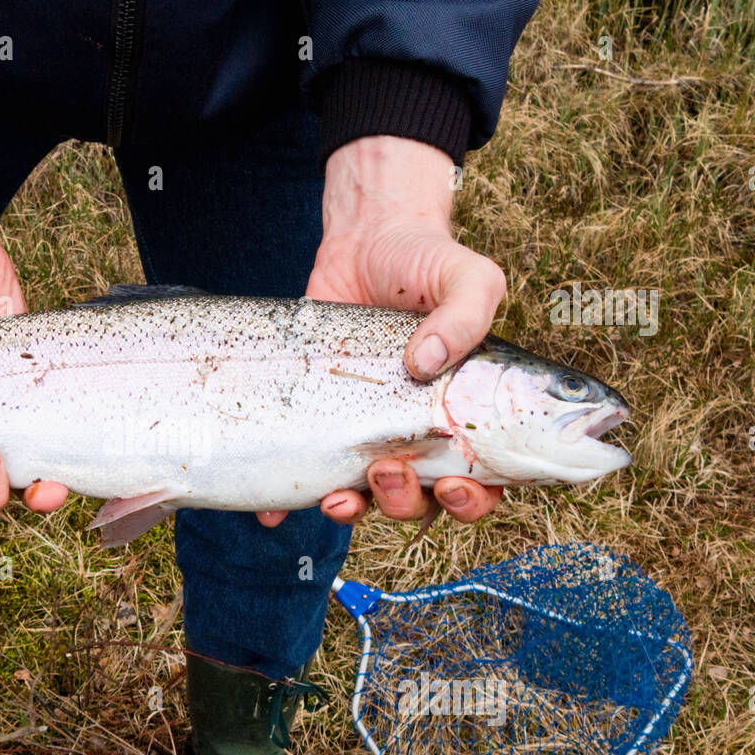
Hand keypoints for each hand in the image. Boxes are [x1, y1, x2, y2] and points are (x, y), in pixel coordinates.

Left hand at [259, 135, 504, 530]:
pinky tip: (271, 513)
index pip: (482, 481)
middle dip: (404, 502)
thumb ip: (467, 314)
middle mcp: (417, 433)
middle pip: (420, 499)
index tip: (452, 483)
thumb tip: (425, 362)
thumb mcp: (468, 277)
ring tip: (339, 496)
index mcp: (465, 416)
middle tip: (389, 468)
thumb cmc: (429, 263)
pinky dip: (286, 504)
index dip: (472, 499)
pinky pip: (306, 473)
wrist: (366, 241)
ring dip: (354, 509)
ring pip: (365, 496)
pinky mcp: (320, 421)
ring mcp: (366, 430)